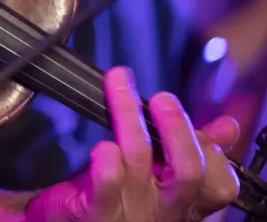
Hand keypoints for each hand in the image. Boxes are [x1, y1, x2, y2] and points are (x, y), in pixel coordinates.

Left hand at [26, 67, 239, 220]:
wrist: (65, 221)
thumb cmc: (113, 195)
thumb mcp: (157, 176)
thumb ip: (190, 150)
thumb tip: (227, 127)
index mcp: (182, 203)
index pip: (219, 185)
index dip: (216, 155)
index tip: (204, 128)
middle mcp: (161, 210)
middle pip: (188, 172)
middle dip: (177, 128)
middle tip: (162, 99)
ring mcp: (129, 211)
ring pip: (140, 161)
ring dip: (129, 115)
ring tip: (119, 85)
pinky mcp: (96, 211)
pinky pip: (106, 184)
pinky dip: (106, 160)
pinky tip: (104, 145)